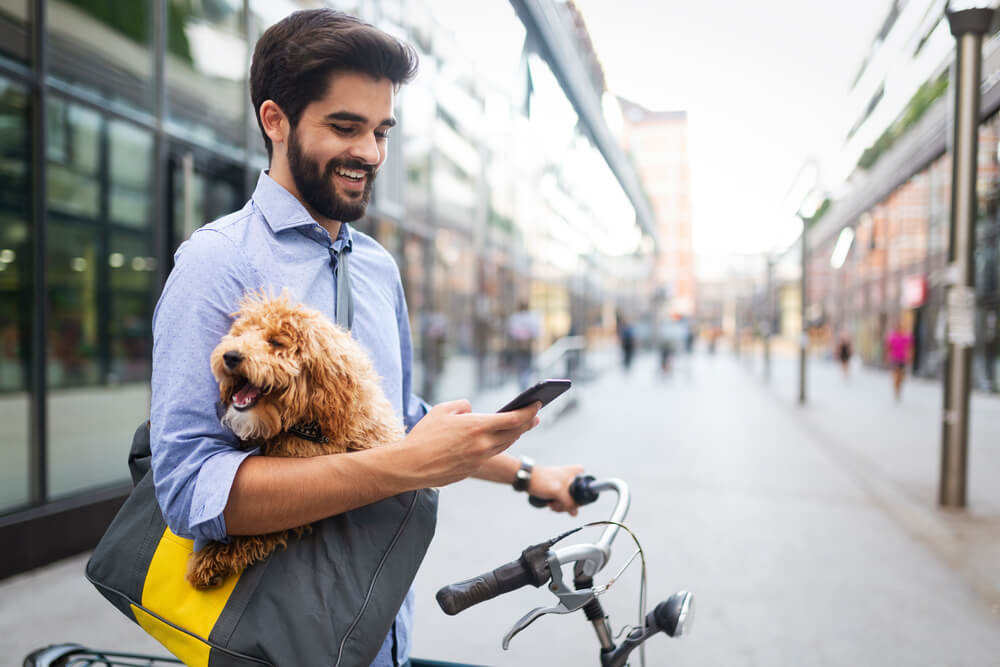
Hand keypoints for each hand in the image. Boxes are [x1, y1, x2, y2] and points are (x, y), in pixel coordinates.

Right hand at [399, 399, 540, 487]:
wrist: (411, 465)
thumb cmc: (424, 435)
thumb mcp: (442, 410)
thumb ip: (462, 406)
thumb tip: (472, 410)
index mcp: (477, 426)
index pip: (513, 418)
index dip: (528, 411)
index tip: (537, 404)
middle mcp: (482, 444)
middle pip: (514, 433)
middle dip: (527, 423)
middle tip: (534, 416)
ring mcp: (479, 459)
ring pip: (504, 445)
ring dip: (515, 435)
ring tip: (520, 427)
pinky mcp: (473, 470)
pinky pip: (490, 455)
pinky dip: (497, 446)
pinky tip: (497, 440)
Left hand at [529, 464, 584, 515]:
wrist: (527, 480)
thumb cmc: (541, 481)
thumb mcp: (558, 492)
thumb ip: (569, 503)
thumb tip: (575, 513)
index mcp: (576, 473)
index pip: (586, 487)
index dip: (579, 498)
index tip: (570, 501)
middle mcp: (572, 477)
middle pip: (577, 497)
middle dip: (567, 504)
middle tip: (557, 503)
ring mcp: (565, 484)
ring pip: (569, 501)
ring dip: (560, 506)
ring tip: (551, 503)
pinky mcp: (559, 489)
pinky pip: (563, 501)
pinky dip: (557, 504)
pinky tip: (550, 504)